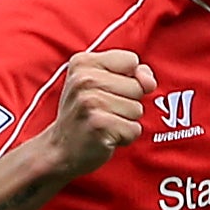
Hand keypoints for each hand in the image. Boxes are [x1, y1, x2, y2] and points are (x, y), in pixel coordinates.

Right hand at [39, 49, 153, 180]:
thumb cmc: (85, 113)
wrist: (61, 149)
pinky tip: (106, 136)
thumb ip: (132, 72)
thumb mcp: (101, 82)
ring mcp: (90, 102)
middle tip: (103, 111)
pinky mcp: (99, 125)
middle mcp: (84, 79)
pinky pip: (135, 129)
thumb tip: (149, 82)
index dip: (130, 78)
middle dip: (128, 102)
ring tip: (105, 123)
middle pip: (138, 86)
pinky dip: (125, 137)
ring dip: (126, 121)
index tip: (109, 90)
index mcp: (83, 62)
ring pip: (138, 109)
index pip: (131, 60)